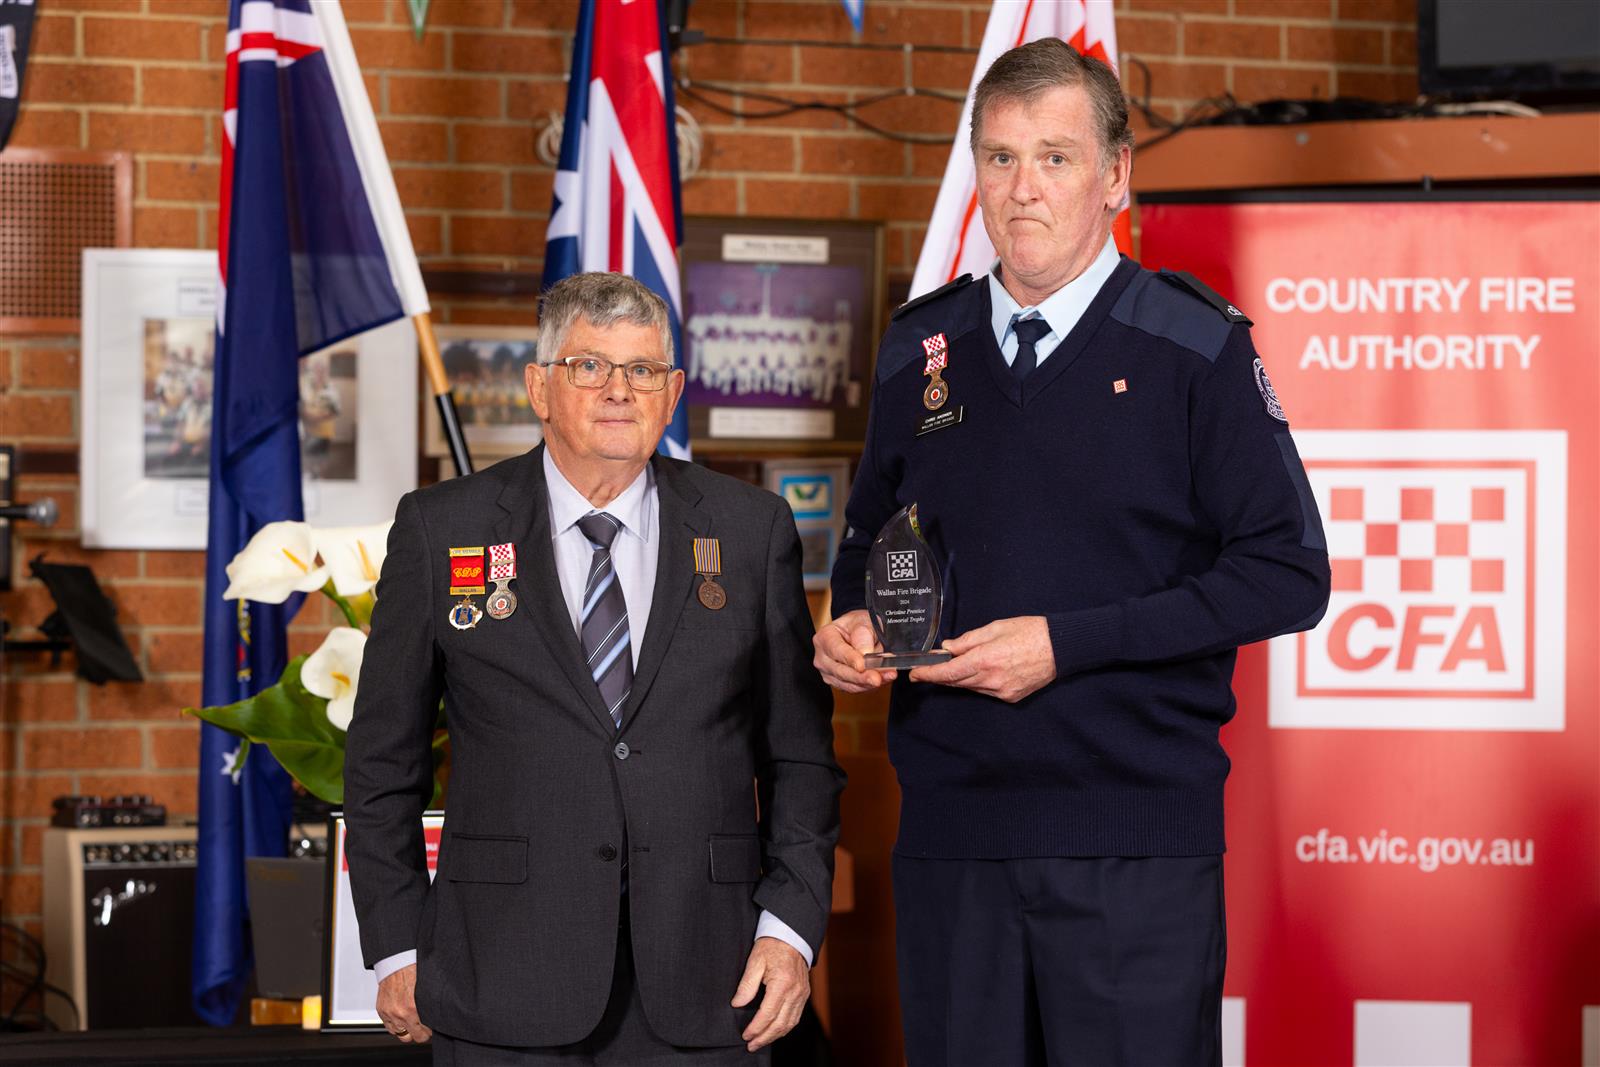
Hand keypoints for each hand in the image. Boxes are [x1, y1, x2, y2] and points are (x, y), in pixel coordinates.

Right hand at [375, 964, 431, 1043]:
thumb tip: (436, 1015)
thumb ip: (430, 1005)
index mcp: (414, 1008)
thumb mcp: (427, 989)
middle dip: (422, 1033)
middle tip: (425, 1026)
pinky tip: (402, 1019)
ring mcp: (391, 1014)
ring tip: (413, 1023)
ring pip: (402, 1036)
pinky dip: (397, 1026)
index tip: (433, 1026)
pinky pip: (390, 1029)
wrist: (396, 963)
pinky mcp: (382, 1012)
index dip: (431, 1030)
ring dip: (409, 1030)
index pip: (427, 1032)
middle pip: (416, 1037)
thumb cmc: (412, 972)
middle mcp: (402, 1013)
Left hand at [730, 936, 809, 1051]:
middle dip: (764, 1037)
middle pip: (780, 1024)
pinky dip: (784, 1027)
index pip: (768, 1014)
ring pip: (790, 1023)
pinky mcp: (804, 994)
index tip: (745, 1035)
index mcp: (782, 983)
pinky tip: (774, 1031)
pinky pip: (796, 1017)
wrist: (791, 936)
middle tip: (751, 1045)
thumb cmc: (772, 946)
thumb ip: (746, 985)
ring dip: (775, 1036)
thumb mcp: (755, 961)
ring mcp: (802, 994)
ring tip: (760, 1042)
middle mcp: (795, 992)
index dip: (756, 1028)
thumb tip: (737, 1004)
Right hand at [813, 609, 896, 692]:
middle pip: (840, 671)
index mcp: (825, 637)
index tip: (862, 665)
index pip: (836, 650)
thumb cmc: (860, 625)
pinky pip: (855, 689)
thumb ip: (863, 635)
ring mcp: (829, 673)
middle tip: (877, 678)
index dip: (850, 659)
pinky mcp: (840, 683)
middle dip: (861, 677)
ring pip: (849, 684)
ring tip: (887, 676)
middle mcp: (823, 657)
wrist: (861, 633)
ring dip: (869, 683)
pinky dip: (871, 686)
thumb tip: (865, 653)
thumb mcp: (864, 621)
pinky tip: (883, 679)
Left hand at [909, 616, 1055, 702]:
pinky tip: (978, 672)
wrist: (1061, 647)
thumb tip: (948, 648)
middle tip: (927, 668)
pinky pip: (985, 691)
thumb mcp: (996, 627)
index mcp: (986, 659)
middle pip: (956, 682)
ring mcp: (1002, 691)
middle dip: (940, 675)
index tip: (915, 674)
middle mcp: (992, 679)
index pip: (949, 672)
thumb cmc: (1031, 631)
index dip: (929, 674)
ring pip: (970, 687)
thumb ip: (969, 640)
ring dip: (958, 678)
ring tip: (954, 665)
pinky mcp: (1011, 697)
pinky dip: (977, 682)